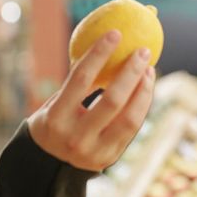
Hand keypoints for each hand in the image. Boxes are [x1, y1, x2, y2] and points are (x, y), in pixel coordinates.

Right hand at [26, 30, 154, 171]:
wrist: (48, 163)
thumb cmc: (53, 120)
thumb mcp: (54, 103)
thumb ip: (76, 82)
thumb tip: (102, 43)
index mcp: (56, 117)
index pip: (80, 79)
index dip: (99, 54)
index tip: (115, 33)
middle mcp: (75, 136)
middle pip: (112, 99)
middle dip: (130, 72)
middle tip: (142, 51)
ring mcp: (95, 151)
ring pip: (129, 117)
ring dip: (143, 90)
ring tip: (148, 68)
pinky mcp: (109, 158)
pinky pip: (132, 128)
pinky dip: (142, 105)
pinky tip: (145, 87)